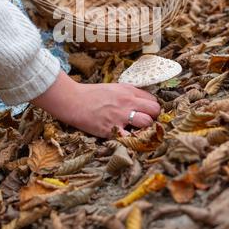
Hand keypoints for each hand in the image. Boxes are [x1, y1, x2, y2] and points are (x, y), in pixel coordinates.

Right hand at [32, 71, 160, 138]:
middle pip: (154, 110)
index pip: (153, 100)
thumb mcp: (114, 88)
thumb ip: (129, 93)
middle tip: (146, 122)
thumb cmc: (93, 94)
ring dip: (146, 128)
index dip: (152, 108)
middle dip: (153, 117)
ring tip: (138, 131)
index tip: (147, 113)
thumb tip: (143, 101)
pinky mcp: (111, 129)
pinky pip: (130, 138)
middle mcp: (127, 102)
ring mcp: (120, 116)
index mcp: (128, 91)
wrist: (74, 101)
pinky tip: (129, 139)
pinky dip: (132, 140)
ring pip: (147, 123)